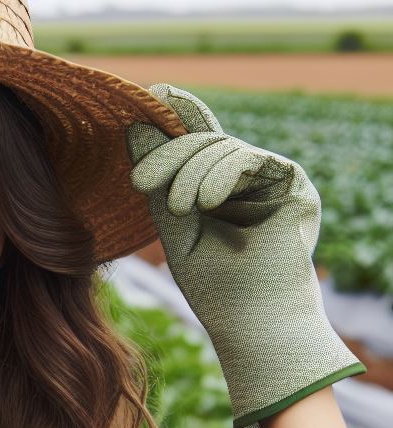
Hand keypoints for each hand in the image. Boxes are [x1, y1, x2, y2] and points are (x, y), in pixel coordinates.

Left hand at [125, 83, 364, 427]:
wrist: (252, 323)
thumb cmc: (214, 286)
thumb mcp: (174, 227)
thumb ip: (159, 180)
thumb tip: (136, 125)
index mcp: (214, 188)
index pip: (191, 143)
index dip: (170, 118)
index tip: (141, 104)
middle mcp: (242, 178)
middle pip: (200, 142)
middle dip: (168, 156)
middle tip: (141, 182)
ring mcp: (268, 179)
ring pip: (221, 149)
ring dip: (192, 173)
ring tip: (180, 208)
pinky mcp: (290, 183)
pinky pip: (251, 160)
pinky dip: (224, 175)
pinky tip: (206, 201)